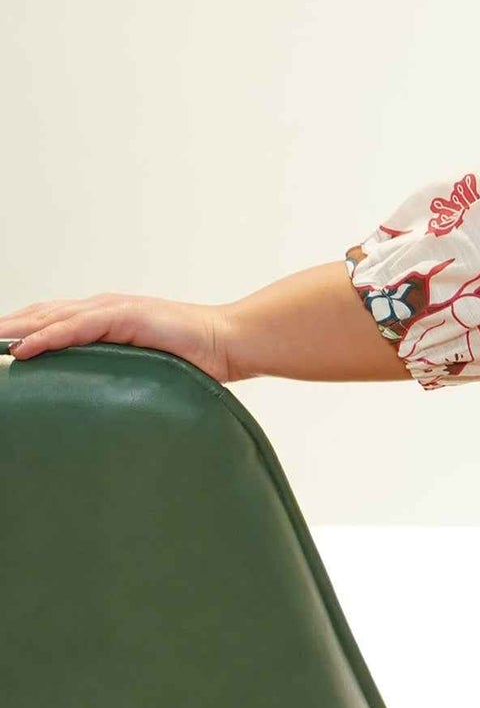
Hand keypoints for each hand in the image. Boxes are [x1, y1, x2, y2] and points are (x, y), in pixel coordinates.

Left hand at [0, 294, 235, 382]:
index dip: (15, 330)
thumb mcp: (143, 368)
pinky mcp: (125, 316)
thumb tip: (93, 399)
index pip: (47, 321)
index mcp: (102, 320)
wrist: (230, 341)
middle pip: (38, 315)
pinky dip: (47, 337)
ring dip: (13, 330)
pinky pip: (77, 327)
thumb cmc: (193, 359)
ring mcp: (112, 310)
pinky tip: (24, 348)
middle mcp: (100, 309)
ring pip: (49, 317)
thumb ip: (116, 372)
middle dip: (4, 327)